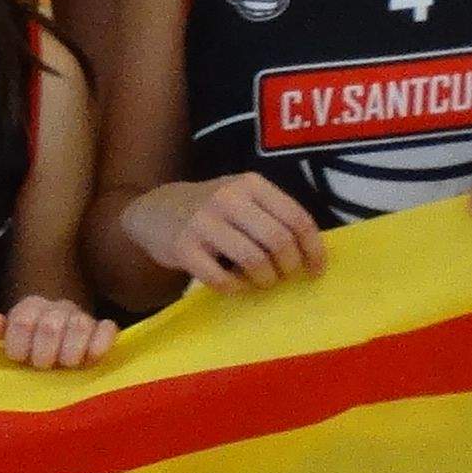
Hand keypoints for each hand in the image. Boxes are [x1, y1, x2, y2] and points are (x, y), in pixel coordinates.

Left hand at [0, 293, 111, 370]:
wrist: (58, 357)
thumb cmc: (29, 355)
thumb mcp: (8, 347)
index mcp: (30, 308)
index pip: (22, 320)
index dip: (18, 345)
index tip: (20, 360)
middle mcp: (57, 308)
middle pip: (50, 325)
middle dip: (44, 352)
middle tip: (43, 367)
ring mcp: (82, 318)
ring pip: (79, 324)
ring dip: (70, 351)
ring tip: (66, 366)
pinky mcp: (105, 330)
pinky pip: (108, 329)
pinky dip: (100, 343)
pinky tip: (91, 359)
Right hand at [136, 175, 321, 294]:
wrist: (155, 210)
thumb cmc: (210, 209)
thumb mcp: (241, 198)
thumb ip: (272, 215)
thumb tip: (311, 252)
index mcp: (251, 184)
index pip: (296, 217)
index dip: (313, 248)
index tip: (316, 270)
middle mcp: (228, 198)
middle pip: (278, 240)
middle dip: (289, 267)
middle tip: (284, 276)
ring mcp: (204, 223)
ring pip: (254, 260)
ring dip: (265, 280)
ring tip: (262, 282)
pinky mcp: (184, 248)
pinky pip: (222, 279)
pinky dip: (236, 288)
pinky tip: (236, 285)